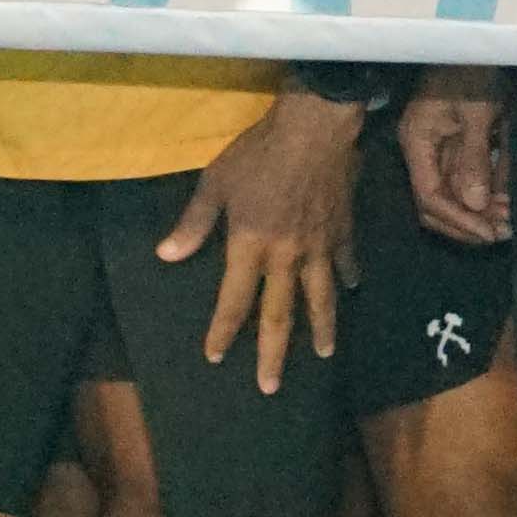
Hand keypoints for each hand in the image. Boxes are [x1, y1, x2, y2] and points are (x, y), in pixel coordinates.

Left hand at [155, 87, 360, 383]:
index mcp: (251, 246)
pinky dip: (347, 278)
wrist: (314, 129)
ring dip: (321, 330)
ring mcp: (320, 248)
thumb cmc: (258, 153)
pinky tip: (350, 289)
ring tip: (324, 355)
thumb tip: (166, 256)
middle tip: (270, 387)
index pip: (234, 301)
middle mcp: (287, 257)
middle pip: (279, 315)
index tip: (215, 356)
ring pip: (320, 299)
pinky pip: (346, 262)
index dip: (223, 331)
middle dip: (273, 354)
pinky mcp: (343, 231)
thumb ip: (194, 223)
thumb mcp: (215, 183)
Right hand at [397, 75, 509, 243]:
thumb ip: (474, 159)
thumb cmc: (473, 68)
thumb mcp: (476, 112)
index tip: (490, 234)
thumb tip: (475, 206)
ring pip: (457, 194)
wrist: (482, 41)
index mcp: (417, 141)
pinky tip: (509, 202)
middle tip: (503, 233)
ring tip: (510, 222)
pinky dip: (490, 193)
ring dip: (482, 211)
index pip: (430, 196)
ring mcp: (444, 147)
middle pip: (438, 203)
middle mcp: (426, 150)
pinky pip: (472, 178)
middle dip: (468, 222)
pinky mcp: (464, 143)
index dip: (459, 220)